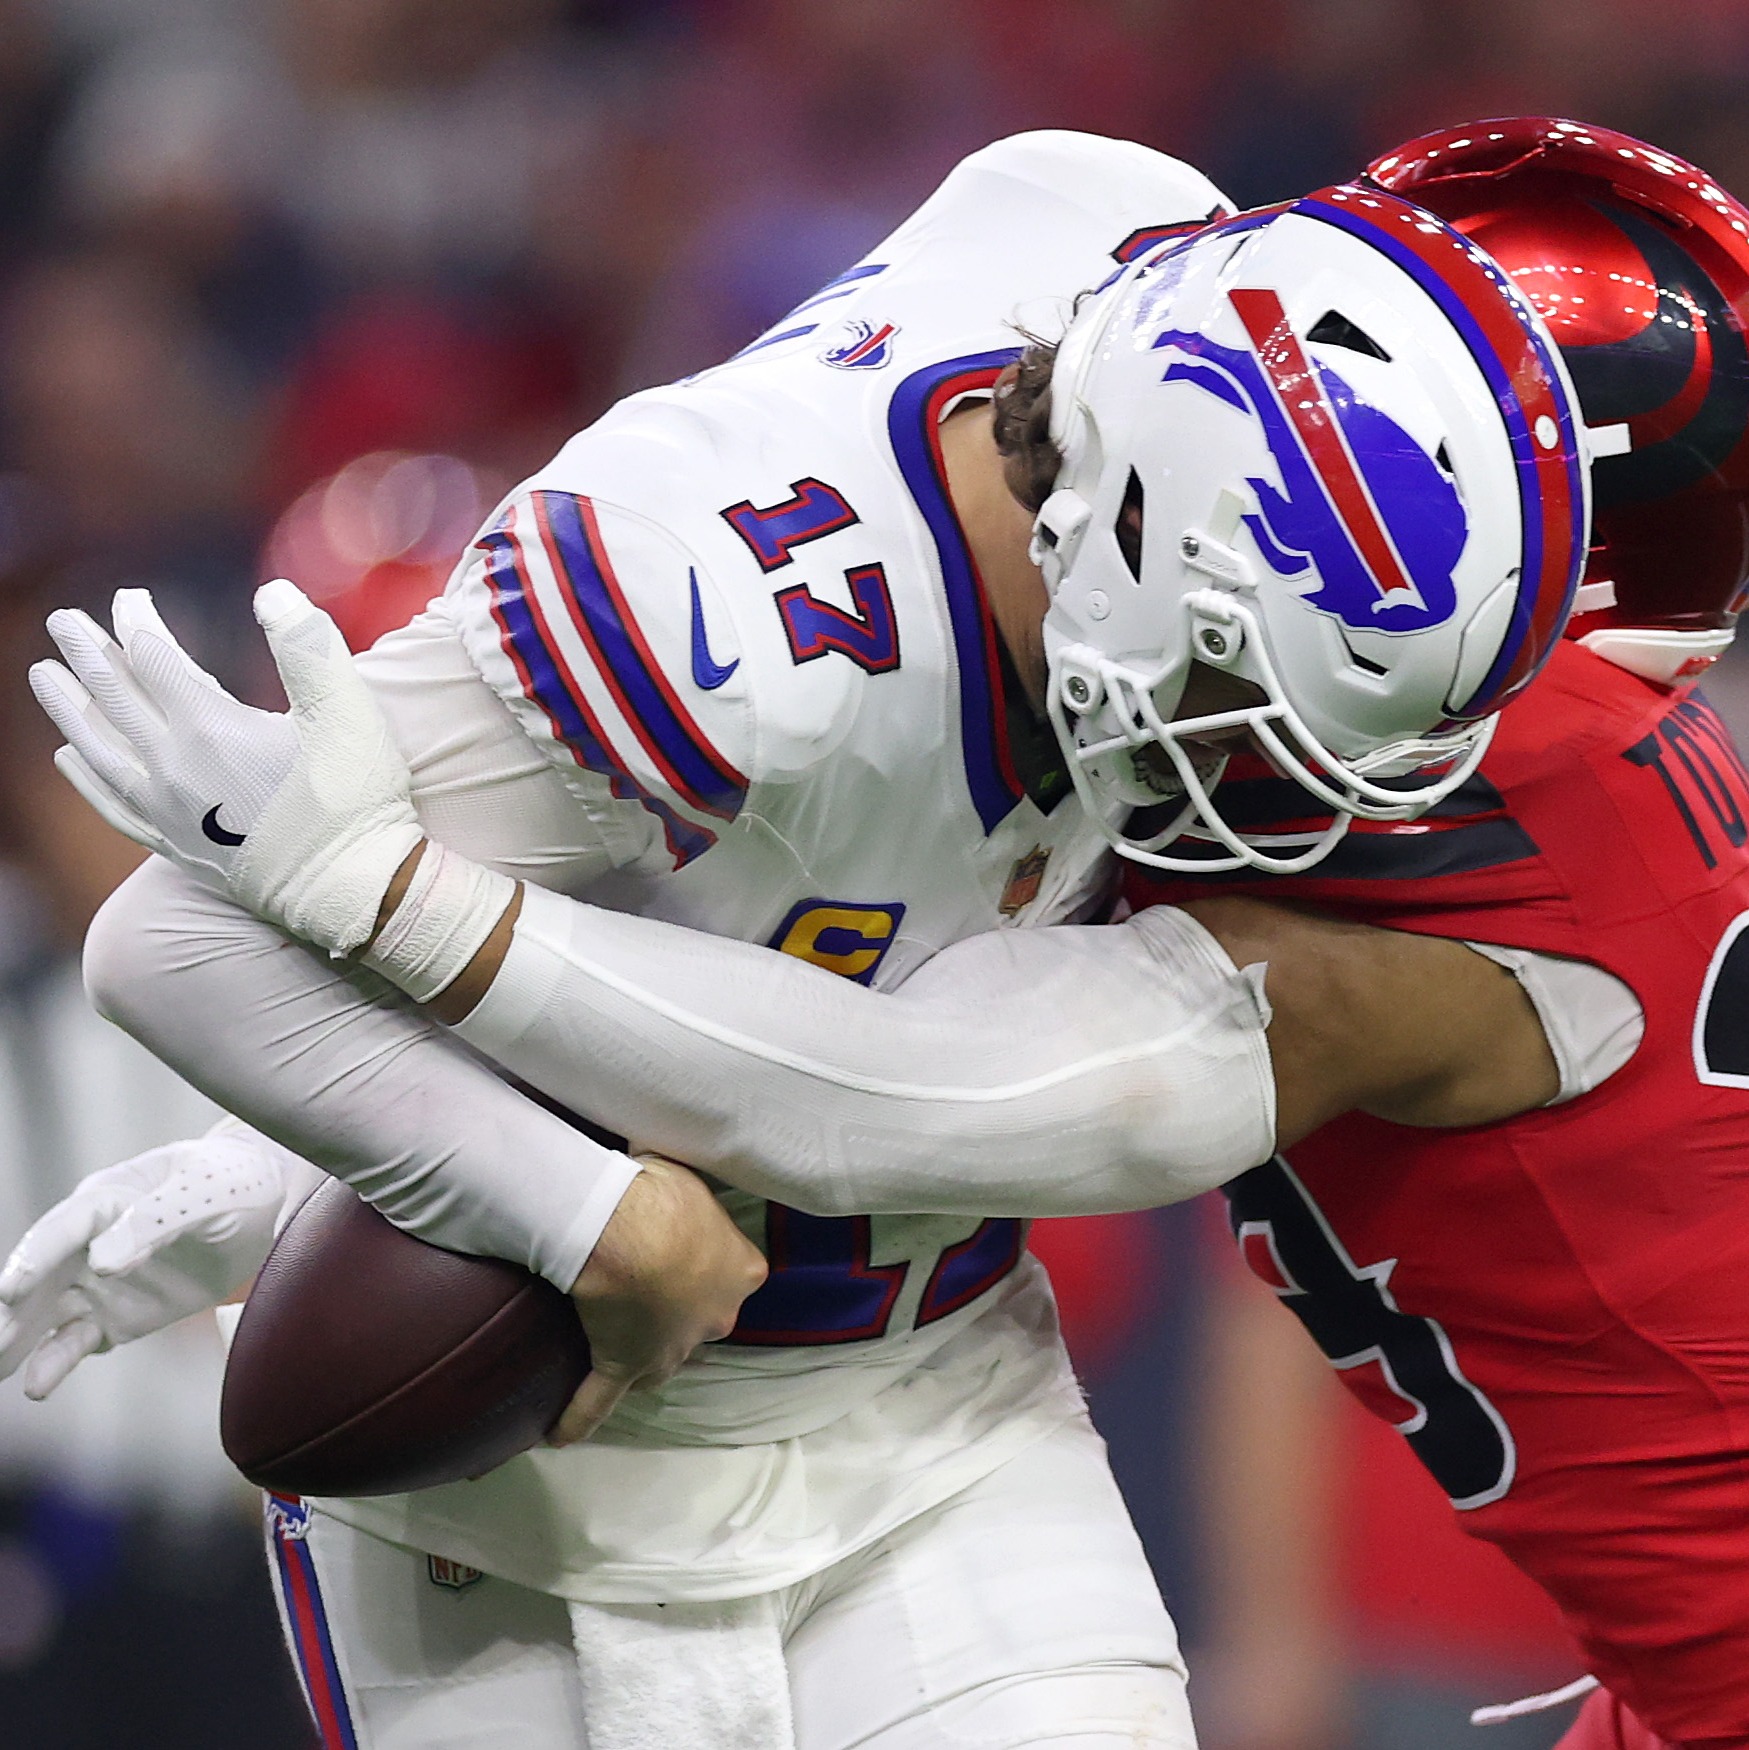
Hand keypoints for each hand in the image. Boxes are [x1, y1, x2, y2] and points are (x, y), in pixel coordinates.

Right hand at [0, 1135, 301, 1398]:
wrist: (267, 1204)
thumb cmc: (232, 1182)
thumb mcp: (202, 1192)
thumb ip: (155, 1220)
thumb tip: (101, 1262)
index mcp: (107, 1199)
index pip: (61, 1230)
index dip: (35, 1258)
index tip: (10, 1291)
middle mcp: (90, 1243)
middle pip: (38, 1277)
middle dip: (9, 1309)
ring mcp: (100, 1282)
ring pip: (47, 1314)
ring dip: (19, 1340)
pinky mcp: (118, 1316)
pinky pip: (80, 1340)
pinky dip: (58, 1360)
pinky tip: (38, 1384)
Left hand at [31, 582, 423, 956]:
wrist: (352, 891)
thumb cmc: (356, 801)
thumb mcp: (347, 714)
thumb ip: (309, 647)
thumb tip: (272, 591)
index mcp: (211, 728)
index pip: (153, 660)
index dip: (138, 623)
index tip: (129, 598)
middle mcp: (173, 767)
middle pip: (113, 697)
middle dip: (86, 653)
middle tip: (63, 622)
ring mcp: (167, 810)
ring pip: (97, 748)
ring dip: (67, 707)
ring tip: (44, 676)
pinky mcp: (173, 846)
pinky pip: (110, 803)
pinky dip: (83, 775)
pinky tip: (70, 757)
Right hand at [551, 1154, 767, 1445]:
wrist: (623, 1227)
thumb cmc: (663, 1194)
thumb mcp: (691, 1180)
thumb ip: (690, 1198)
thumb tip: (674, 1183)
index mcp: (741, 1271)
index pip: (733, 1274)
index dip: (707, 1264)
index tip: (682, 1248)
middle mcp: (714, 1317)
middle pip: (700, 1320)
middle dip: (679, 1309)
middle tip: (646, 1284)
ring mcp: (671, 1349)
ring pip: (661, 1359)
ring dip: (643, 1352)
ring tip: (617, 1339)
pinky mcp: (624, 1365)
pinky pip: (599, 1399)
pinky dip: (580, 1417)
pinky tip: (560, 1435)